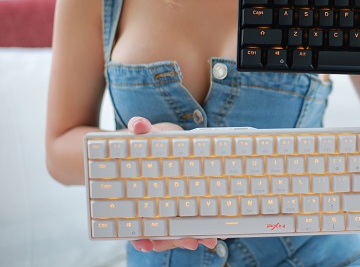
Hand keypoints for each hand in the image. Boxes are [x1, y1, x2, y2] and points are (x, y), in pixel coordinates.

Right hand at [126, 116, 218, 252]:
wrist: (171, 138)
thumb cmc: (155, 139)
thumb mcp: (148, 132)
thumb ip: (140, 128)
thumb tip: (138, 125)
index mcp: (142, 193)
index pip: (137, 220)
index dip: (139, 235)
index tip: (143, 242)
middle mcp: (157, 204)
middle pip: (161, 231)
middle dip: (173, 240)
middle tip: (189, 242)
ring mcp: (174, 205)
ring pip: (180, 229)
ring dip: (192, 237)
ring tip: (208, 239)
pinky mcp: (191, 201)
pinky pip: (195, 220)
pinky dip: (203, 228)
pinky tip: (214, 233)